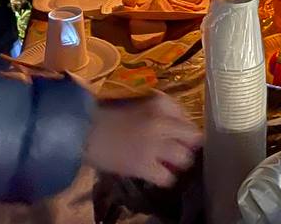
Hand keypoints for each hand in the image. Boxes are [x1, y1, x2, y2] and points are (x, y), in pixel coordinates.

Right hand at [83, 93, 200, 185]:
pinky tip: (156, 174)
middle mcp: (162, 122)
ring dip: (178, 163)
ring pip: (185, 159)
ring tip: (168, 163)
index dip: (186, 129)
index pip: (188, 117)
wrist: (87, 130)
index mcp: (161, 103)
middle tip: (179, 150)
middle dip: (188, 146)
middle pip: (194, 138)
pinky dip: (164, 178)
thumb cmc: (111, 115)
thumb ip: (163, 110)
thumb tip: (181, 123)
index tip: (180, 135)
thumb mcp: (141, 103)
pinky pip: (167, 177)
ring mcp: (155, 145)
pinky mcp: (144, 165)